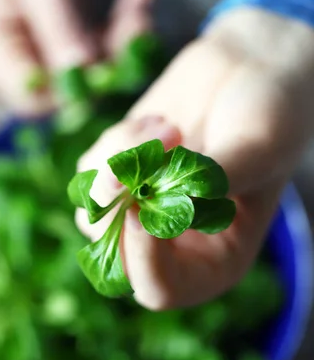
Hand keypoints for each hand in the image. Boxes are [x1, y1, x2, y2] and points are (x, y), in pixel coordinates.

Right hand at [0, 0, 154, 112]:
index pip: (30, 96)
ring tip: (139, 4)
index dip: (68, 94)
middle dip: (108, 63)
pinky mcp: (74, 41)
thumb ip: (60, 27)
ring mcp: (49, 51)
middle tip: (138, 25)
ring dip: (124, 42)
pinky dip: (126, 27)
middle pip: (69, 89)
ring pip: (95, 71)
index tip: (106, 70)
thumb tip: (84, 72)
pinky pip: (107, 49)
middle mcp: (21, 57)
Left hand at [77, 8, 313, 308]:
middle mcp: (173, 245)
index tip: (144, 200)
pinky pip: (89, 173)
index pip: (160, 289)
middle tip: (142, 155)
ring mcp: (141, 210)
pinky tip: (157, 123)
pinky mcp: (120, 175)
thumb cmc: (271, 115)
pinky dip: (116, 143)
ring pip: (92, 213)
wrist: (251, 69)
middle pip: (113, 256)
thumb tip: (155, 201)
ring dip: (120, 164)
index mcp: (215, 261)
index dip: (142, 255)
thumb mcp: (255, 149)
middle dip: (118, 204)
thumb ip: (209, 180)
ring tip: (169, 129)